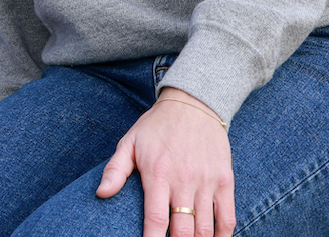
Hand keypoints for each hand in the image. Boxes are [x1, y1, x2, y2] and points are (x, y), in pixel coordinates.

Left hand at [96, 89, 234, 236]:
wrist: (193, 104)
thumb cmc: (156, 126)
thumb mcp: (129, 142)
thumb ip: (115, 170)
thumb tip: (101, 194)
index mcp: (158, 173)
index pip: (155, 219)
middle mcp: (184, 180)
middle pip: (183, 230)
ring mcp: (207, 181)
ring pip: (206, 228)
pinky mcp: (225, 180)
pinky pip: (228, 217)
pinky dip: (222, 235)